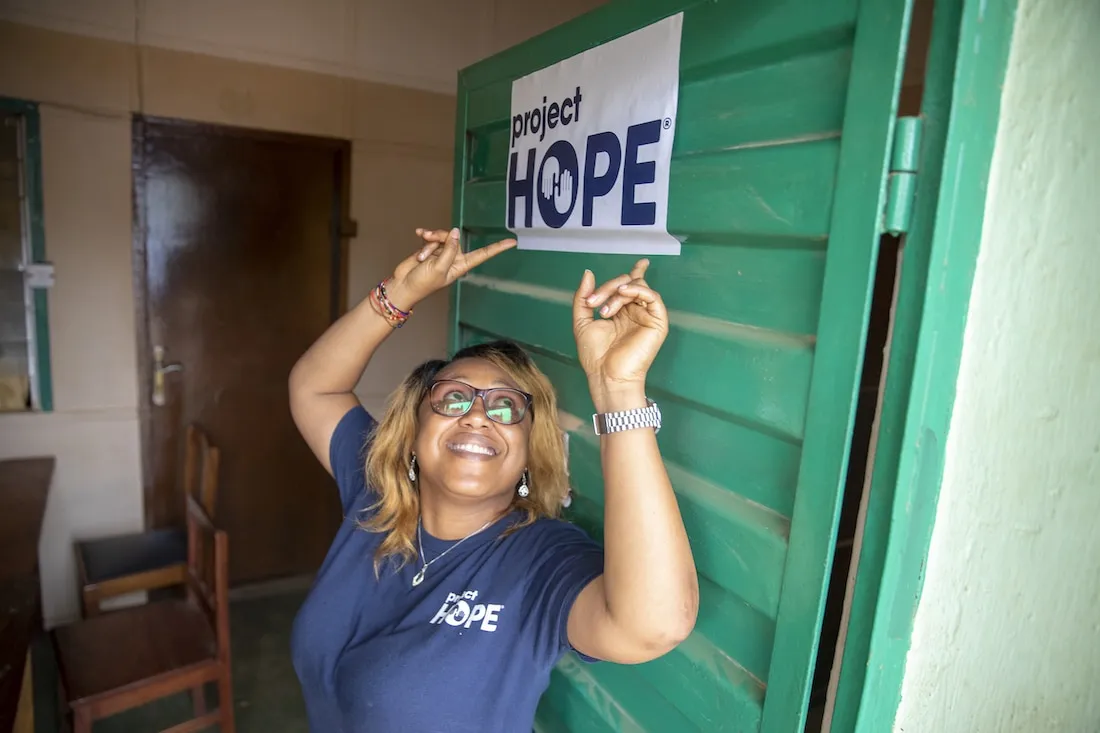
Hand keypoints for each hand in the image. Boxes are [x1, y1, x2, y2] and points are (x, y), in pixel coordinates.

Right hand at [386, 228, 515, 308]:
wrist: (403, 285)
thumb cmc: (422, 283)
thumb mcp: (438, 267)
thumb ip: (448, 249)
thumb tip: (455, 232)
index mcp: (460, 266)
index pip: (482, 255)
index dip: (497, 249)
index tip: (512, 242)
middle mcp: (453, 258)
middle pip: (455, 239)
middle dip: (440, 238)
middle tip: (428, 244)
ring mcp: (442, 253)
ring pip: (442, 237)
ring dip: (430, 242)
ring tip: (420, 254)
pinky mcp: (430, 248)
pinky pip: (431, 237)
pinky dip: (425, 236)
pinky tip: (419, 233)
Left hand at [573, 259, 668, 410]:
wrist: (606, 376)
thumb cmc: (595, 356)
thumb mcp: (582, 322)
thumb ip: (583, 298)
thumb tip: (589, 273)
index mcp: (621, 312)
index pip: (630, 286)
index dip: (635, 272)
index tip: (642, 261)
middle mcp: (635, 312)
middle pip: (628, 283)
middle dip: (607, 288)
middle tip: (593, 304)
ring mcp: (647, 316)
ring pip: (638, 287)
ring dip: (618, 291)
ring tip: (604, 310)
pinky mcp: (657, 322)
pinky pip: (652, 297)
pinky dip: (637, 289)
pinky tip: (623, 293)